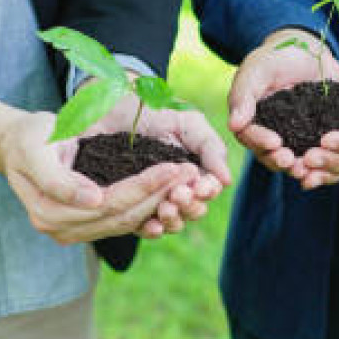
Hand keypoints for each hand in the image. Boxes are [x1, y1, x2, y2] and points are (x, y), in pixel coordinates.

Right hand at [0, 94, 192, 244]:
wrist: (16, 146)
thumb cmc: (27, 138)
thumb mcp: (35, 149)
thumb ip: (59, 179)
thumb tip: (94, 202)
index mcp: (49, 211)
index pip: (110, 202)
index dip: (145, 186)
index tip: (174, 168)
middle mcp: (61, 229)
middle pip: (123, 215)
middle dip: (160, 194)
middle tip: (191, 173)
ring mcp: (75, 232)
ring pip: (129, 221)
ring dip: (161, 202)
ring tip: (188, 181)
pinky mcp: (88, 227)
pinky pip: (126, 222)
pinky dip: (151, 208)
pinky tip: (172, 190)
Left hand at [79, 94, 232, 238]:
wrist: (111, 108)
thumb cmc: (153, 113)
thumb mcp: (187, 124)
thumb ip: (211, 148)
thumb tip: (227, 180)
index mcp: (193, 171)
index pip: (208, 191)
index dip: (207, 192)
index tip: (200, 186)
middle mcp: (176, 188)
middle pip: (193, 210)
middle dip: (189, 205)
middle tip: (178, 193)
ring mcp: (152, 200)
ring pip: (172, 222)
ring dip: (174, 219)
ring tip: (165, 207)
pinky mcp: (127, 206)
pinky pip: (143, 228)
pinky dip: (151, 230)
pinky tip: (152, 226)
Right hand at [229, 28, 338, 179]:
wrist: (313, 54)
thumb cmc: (279, 56)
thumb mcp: (259, 69)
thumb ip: (244, 94)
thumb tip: (233, 125)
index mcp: (249, 118)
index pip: (249, 135)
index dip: (260, 141)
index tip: (274, 143)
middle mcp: (268, 132)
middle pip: (268, 154)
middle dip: (278, 160)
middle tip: (290, 161)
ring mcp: (292, 137)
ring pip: (290, 159)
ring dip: (296, 168)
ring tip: (306, 170)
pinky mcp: (313, 138)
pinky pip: (313, 154)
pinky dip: (317, 163)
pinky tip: (326, 165)